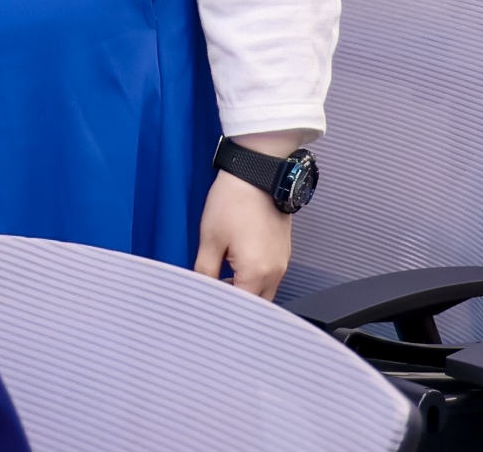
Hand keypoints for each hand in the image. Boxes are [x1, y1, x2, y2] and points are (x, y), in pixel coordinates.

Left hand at [194, 170, 293, 299]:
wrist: (257, 172)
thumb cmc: (234, 200)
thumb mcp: (210, 238)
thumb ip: (204, 271)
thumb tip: (200, 289)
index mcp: (256, 273)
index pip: (240, 308)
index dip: (222, 311)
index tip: (207, 306)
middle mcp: (275, 272)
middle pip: (256, 305)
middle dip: (235, 303)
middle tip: (213, 294)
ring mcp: (282, 262)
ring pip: (264, 292)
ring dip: (244, 291)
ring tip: (220, 279)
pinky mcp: (283, 252)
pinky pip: (270, 277)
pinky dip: (254, 279)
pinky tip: (236, 266)